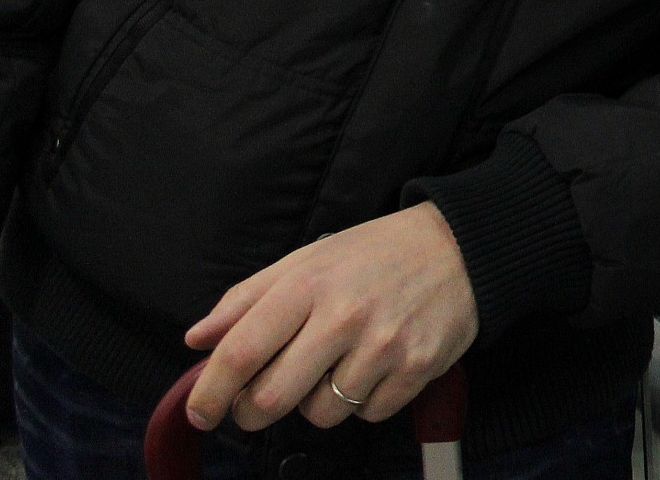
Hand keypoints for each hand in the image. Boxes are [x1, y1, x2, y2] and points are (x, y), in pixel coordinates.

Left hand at [183, 203, 476, 432]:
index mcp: (308, 284)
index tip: (200, 412)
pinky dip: (364, 401)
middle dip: (252, 413)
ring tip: (334, 369)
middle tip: (257, 404)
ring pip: (321, 413)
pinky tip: (374, 368)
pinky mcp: (417, 367)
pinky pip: (369, 413)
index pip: (242, 352)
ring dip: (317, 403)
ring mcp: (383, 344)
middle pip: (273, 398)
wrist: (462, 246)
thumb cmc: (375, 253)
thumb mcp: (308, 259)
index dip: (210, 392)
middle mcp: (343, 316)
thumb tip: (197, 340)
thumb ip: (247, 298)